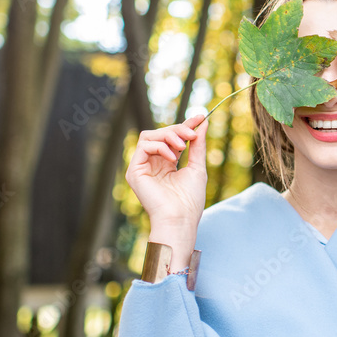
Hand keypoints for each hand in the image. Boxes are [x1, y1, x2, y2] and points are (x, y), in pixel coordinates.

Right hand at [125, 115, 208, 249]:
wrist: (180, 219)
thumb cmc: (189, 200)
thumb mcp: (197, 167)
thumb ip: (198, 145)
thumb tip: (202, 123)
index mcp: (166, 164)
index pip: (172, 138)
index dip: (184, 126)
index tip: (200, 117)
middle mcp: (152, 164)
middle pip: (160, 134)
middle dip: (178, 129)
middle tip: (192, 133)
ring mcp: (142, 167)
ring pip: (150, 136)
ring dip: (169, 135)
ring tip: (183, 146)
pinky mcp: (134, 171)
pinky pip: (143, 146)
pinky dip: (159, 146)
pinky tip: (172, 157)